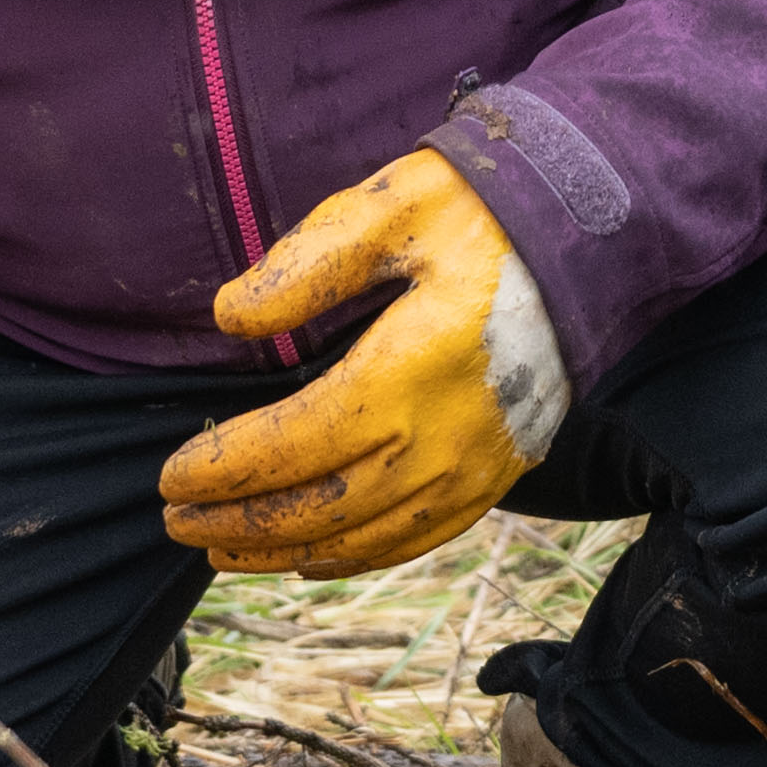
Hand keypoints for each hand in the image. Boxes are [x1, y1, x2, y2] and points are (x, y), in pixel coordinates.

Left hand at [159, 150, 565, 580]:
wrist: (595, 241)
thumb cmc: (486, 214)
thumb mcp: (393, 208)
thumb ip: (307, 264)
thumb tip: (232, 317)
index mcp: (408, 374)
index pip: (292, 445)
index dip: (225, 470)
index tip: (170, 475)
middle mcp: (443, 440)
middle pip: (319, 508)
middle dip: (239, 522)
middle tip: (177, 520)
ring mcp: (476, 469)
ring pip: (364, 538)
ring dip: (286, 551)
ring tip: (224, 551)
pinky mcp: (498, 476)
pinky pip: (417, 540)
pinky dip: (357, 558)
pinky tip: (315, 558)